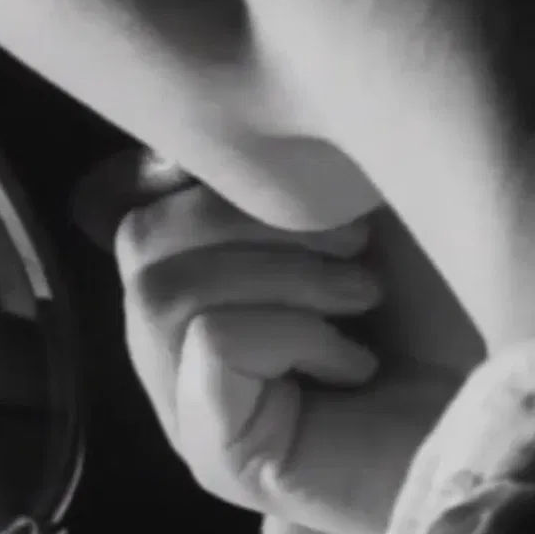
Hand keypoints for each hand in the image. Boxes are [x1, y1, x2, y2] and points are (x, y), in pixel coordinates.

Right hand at [85, 182, 460, 532]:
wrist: (489, 410)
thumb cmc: (428, 310)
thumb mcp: (335, 213)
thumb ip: (255, 179)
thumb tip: (173, 149)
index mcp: (184, 279)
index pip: (113, 209)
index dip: (164, 171)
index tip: (259, 169)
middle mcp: (166, 346)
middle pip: (139, 241)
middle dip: (246, 216)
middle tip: (350, 243)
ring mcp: (183, 405)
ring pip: (164, 292)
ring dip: (282, 275)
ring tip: (359, 299)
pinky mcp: (214, 452)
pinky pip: (212, 343)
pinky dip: (294, 333)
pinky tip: (352, 363)